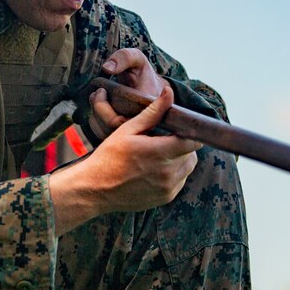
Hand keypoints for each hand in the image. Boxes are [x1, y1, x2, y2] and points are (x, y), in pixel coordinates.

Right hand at [50, 82, 200, 234]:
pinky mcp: (166, 197)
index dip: (191, 132)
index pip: (194, 141)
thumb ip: (153, 112)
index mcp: (160, 152)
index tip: (181, 128)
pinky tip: (156, 169)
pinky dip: (174, 173)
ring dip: (180, 159)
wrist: (95, 189)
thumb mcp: (128, 129)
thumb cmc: (109, 157)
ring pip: (188, 168)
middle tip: (165, 140)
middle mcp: (168, 172)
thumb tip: (169, 92)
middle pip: (192, 154)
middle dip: (183, 144)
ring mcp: (168, 187)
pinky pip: (180, 181)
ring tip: (160, 154)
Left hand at [86, 48, 166, 140]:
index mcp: (149, 108)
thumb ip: (125, 57)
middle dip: (98, 109)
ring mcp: (136, 134)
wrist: (153, 90)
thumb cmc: (143, 74)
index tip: (101, 90)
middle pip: (112, 128)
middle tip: (96, 93)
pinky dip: (97, 122)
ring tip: (96, 98)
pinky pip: (106, 136)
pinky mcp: (127, 138)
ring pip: (107, 134)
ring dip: (95, 116)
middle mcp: (145, 126)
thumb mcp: (137, 59)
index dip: (103, 107)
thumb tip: (107, 68)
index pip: (120, 119)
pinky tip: (98, 109)